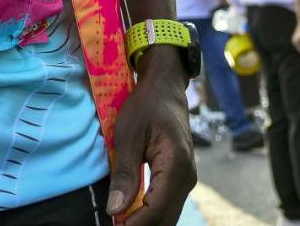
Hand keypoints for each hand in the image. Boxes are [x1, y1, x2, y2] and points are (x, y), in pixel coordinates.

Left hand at [107, 56, 195, 224]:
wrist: (165, 88)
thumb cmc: (145, 105)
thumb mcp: (128, 135)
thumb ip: (124, 174)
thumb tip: (115, 209)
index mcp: (175, 166)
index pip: (156, 210)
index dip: (133, 223)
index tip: (112, 223)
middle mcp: (187, 178)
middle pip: (165, 219)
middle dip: (139, 225)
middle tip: (113, 223)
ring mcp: (186, 179)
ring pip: (168, 216)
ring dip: (145, 221)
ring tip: (119, 218)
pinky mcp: (180, 178)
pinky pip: (167, 204)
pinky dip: (150, 213)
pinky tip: (130, 211)